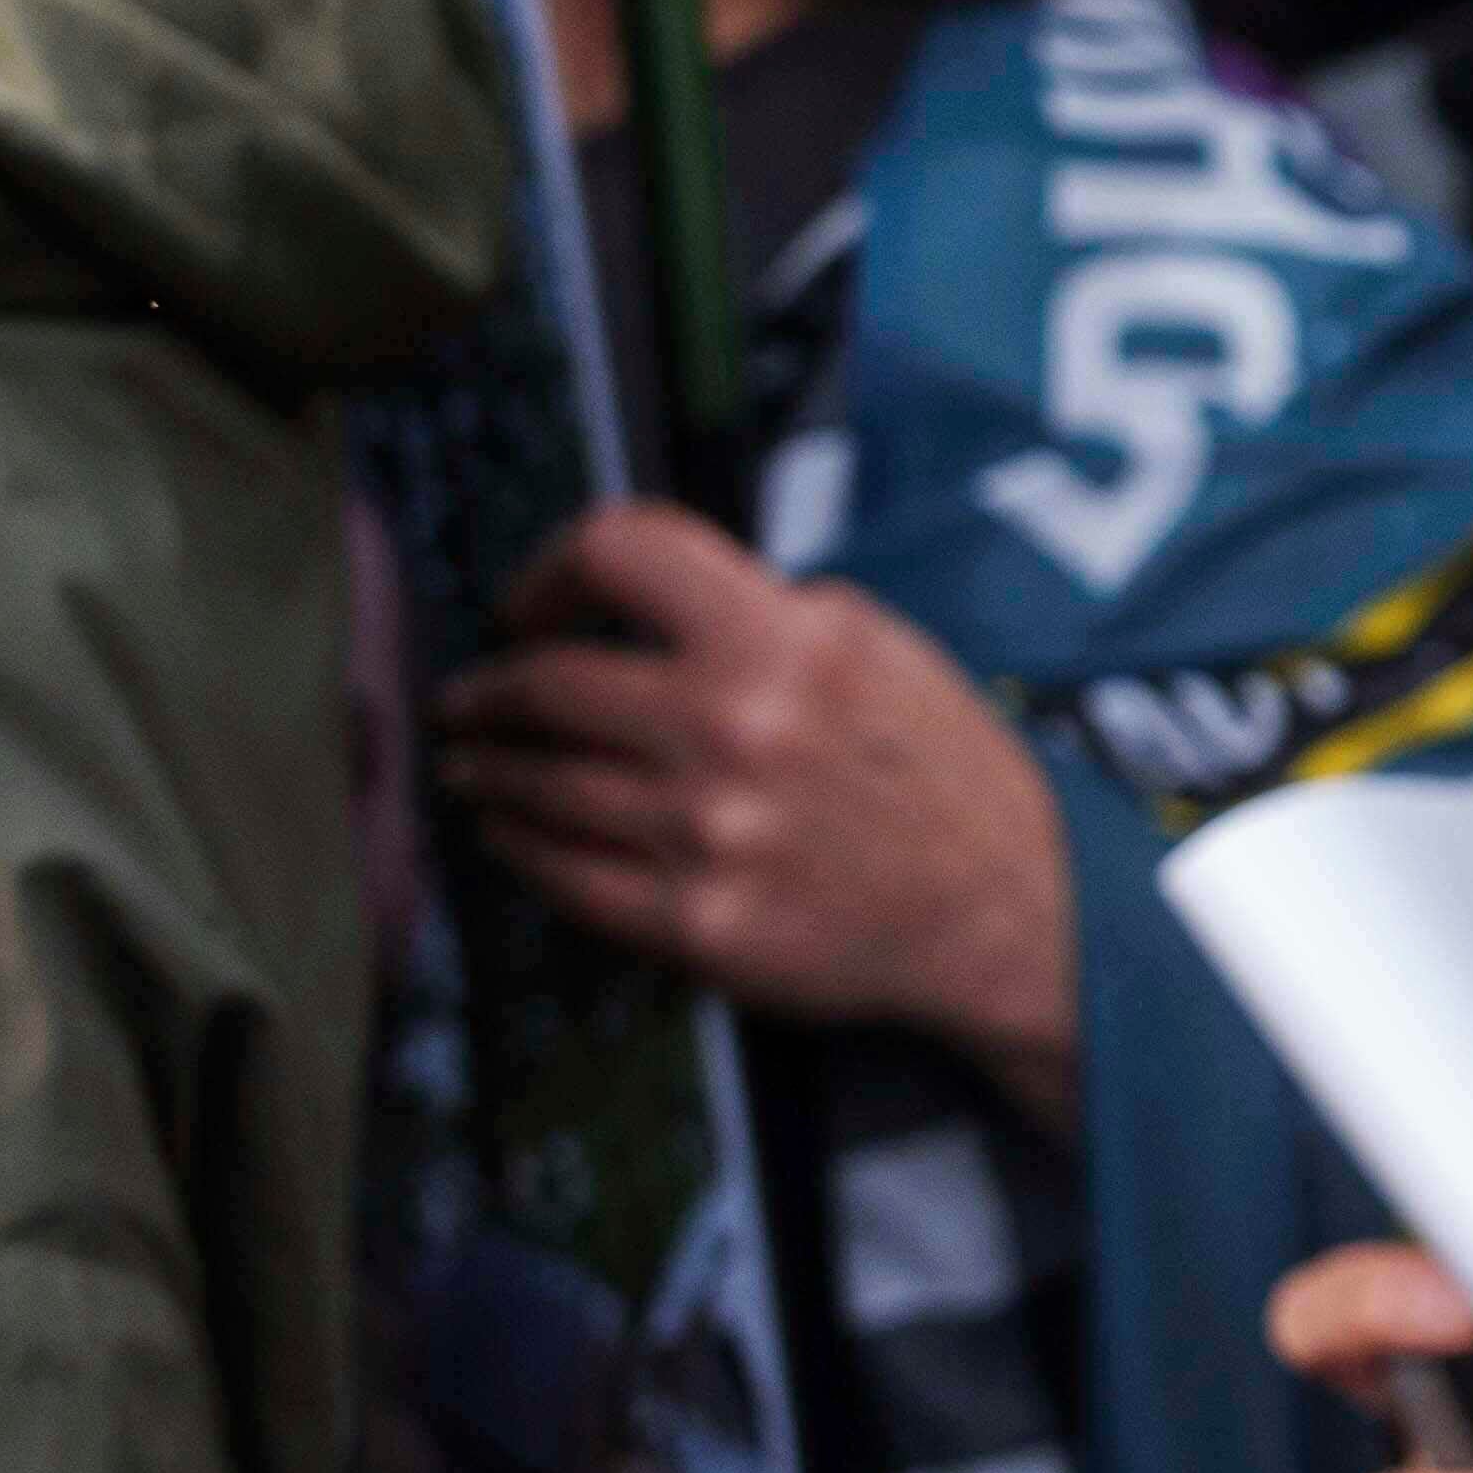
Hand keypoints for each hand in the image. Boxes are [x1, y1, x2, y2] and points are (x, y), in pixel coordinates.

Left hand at [441, 503, 1080, 1106]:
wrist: (1005, 908)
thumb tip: (625, 598)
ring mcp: (713, 831)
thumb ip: (755, 612)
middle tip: (467, 701)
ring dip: (487, 771)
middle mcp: (740, 726)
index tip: (530, 607)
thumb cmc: (937, 771)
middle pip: (548, 682)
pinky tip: (512, 831)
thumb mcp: (871, 646)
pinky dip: (519, 846)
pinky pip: (562, 875)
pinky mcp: (699, 924)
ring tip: (473, 766)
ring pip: (537, 784)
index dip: (552, 569)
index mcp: (788, 638)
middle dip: (487, 692)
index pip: (622, 548)